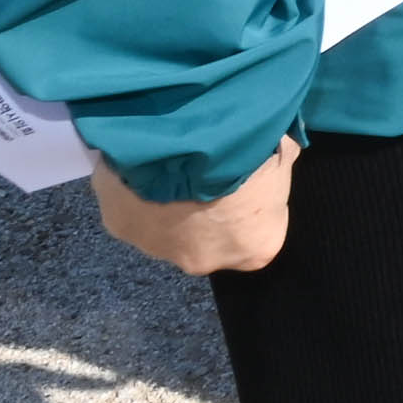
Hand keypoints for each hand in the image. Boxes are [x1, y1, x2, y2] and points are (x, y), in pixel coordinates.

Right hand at [92, 138, 297, 275]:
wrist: (186, 140)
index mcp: (255, 247)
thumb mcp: (282, 149)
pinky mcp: (120, 227)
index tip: (248, 177)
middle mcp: (205, 261)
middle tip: (206, 169)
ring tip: (172, 161)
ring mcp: (159, 248)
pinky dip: (135, 188)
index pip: (260, 234)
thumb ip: (280, 162)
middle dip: (207, 207)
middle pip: (208, 236)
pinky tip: (145, 160)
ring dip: (168, 201)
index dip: (253, 203)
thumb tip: (280, 148)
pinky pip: (131, 207)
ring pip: (165, 225)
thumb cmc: (247, 148)